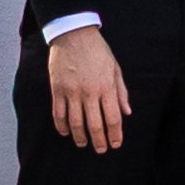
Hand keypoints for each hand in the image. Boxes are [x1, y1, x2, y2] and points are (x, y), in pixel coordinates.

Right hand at [44, 27, 130, 149]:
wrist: (74, 34)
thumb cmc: (97, 51)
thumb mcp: (115, 69)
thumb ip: (121, 92)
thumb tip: (127, 112)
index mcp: (107, 87)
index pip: (113, 118)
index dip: (115, 135)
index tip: (115, 144)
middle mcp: (90, 92)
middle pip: (95, 125)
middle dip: (99, 141)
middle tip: (100, 150)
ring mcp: (72, 92)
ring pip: (76, 123)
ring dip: (80, 137)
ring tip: (83, 143)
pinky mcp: (58, 89)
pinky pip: (59, 114)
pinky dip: (62, 126)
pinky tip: (66, 132)